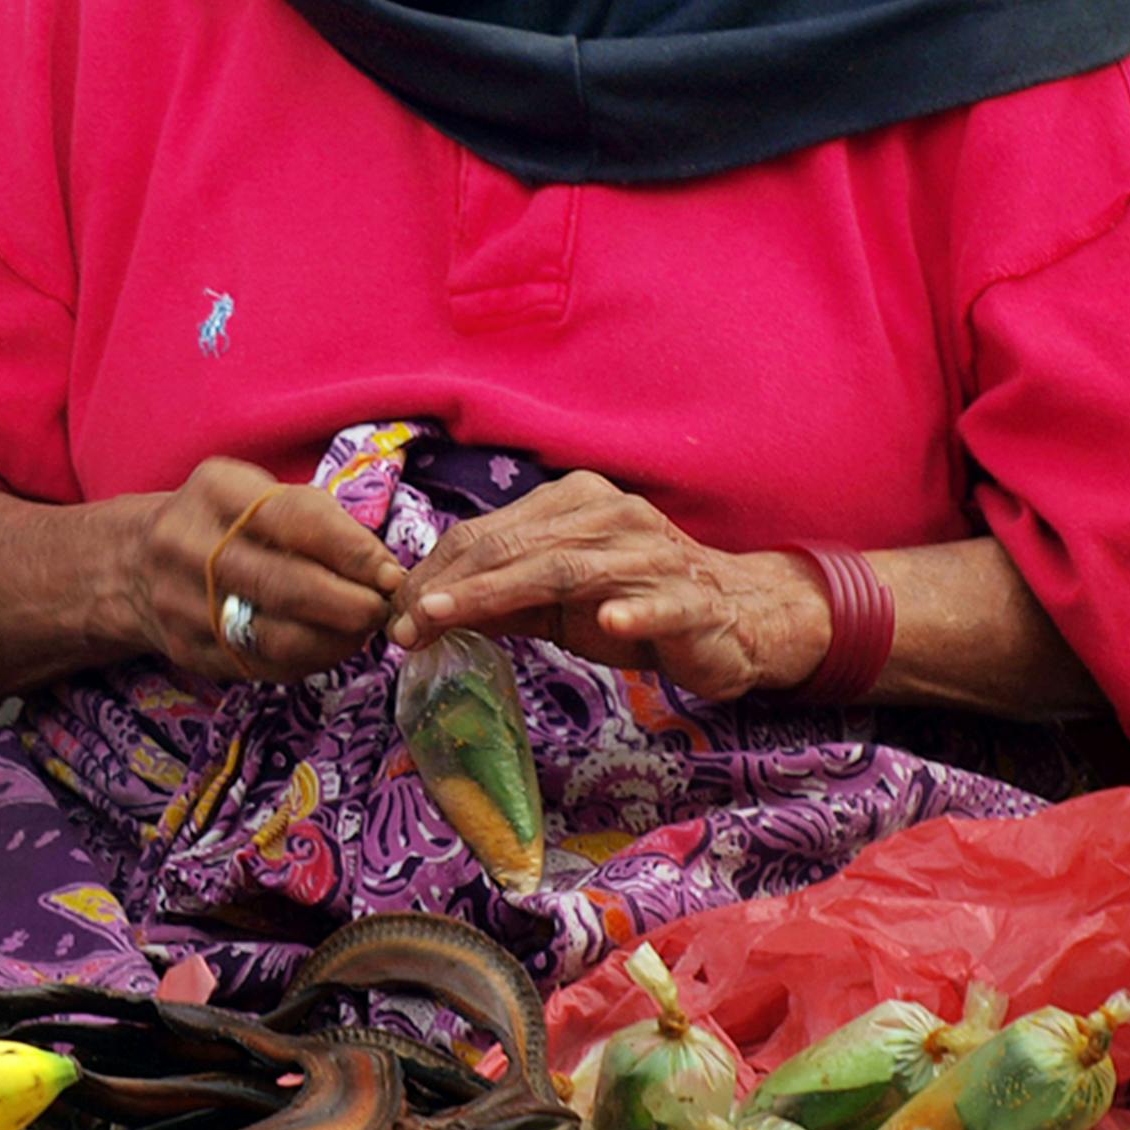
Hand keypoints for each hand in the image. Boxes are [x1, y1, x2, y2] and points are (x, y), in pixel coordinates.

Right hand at [126, 458, 402, 683]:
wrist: (134, 564)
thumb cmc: (222, 523)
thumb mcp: (259, 496)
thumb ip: (321, 522)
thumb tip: (385, 571)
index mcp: (215, 492)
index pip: (297, 522)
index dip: (353, 553)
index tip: (391, 574)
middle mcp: (189, 545)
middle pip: (285, 585)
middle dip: (350, 605)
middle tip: (383, 612)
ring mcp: (182, 603)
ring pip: (275, 637)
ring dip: (334, 642)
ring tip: (362, 633)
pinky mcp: (188, 649)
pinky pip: (260, 665)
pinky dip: (307, 661)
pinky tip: (327, 647)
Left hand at [385, 471, 831, 701]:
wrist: (735, 618)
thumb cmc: (634, 601)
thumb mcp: (557, 601)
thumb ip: (499, 599)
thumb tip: (422, 611)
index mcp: (575, 505)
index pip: (490, 534)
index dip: (437, 571)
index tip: (394, 611)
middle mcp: (611, 518)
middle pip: (517, 548)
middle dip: (452, 586)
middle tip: (404, 624)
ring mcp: (653, 556)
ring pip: (569, 571)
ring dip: (503, 594)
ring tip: (450, 616)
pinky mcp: (691, 600)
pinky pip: (659, 603)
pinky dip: (632, 611)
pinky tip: (607, 623)